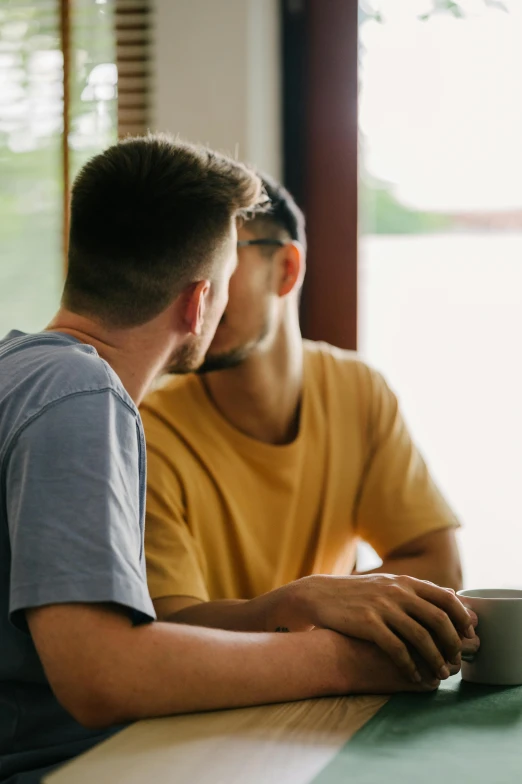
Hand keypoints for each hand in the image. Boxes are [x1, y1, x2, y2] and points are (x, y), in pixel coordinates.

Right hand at [279, 574, 474, 683]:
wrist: (318, 595)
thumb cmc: (356, 594)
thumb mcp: (387, 584)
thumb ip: (416, 592)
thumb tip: (452, 601)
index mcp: (405, 582)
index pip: (446, 598)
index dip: (462, 619)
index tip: (468, 636)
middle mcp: (397, 592)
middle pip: (439, 619)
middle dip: (453, 644)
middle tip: (456, 661)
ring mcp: (383, 607)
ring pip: (421, 637)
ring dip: (435, 659)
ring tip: (439, 674)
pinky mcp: (368, 623)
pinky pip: (397, 649)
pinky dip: (410, 666)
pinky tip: (413, 676)